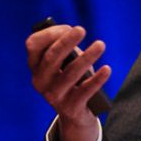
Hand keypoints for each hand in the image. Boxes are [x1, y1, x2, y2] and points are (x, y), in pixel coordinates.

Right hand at [26, 24, 110, 140]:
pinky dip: (97, 79)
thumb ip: (66, 48)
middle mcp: (40, 80)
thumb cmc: (71, 78)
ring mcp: (53, 95)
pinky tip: (107, 69)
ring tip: (100, 45)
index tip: (68, 27)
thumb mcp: (65, 62)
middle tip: (81, 29)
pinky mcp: (70, 107)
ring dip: (87, 57)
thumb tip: (73, 33)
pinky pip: (85, 91)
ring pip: (70, 73)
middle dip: (66, 42)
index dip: (50, 34)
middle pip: (51, 57)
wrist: (75, 113)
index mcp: (35, 66)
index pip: (33, 45)